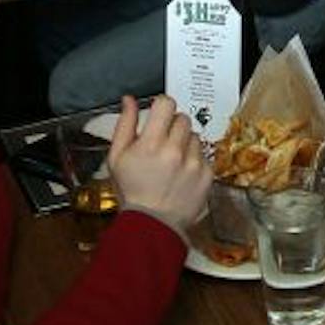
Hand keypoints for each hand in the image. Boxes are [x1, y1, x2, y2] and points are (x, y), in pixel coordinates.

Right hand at [108, 95, 211, 230]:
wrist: (151, 224)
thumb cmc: (131, 191)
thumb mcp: (117, 157)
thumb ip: (124, 124)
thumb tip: (130, 100)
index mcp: (151, 143)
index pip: (167, 104)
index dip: (162, 107)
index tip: (158, 115)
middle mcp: (175, 150)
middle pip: (182, 118)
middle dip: (172, 126)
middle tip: (163, 143)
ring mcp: (194, 163)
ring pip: (194, 136)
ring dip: (184, 143)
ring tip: (172, 162)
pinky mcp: (207, 174)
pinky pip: (204, 155)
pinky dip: (194, 160)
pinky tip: (182, 174)